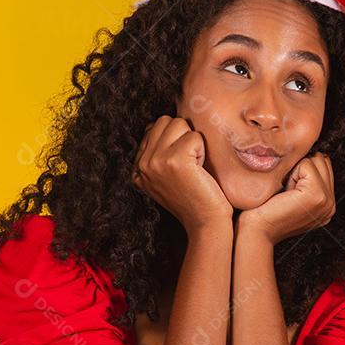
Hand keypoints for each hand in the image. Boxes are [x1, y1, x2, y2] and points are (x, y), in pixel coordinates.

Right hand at [132, 115, 231, 233]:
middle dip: (183, 135)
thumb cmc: (194, 199)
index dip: (175, 140)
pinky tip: (200, 170)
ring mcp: (155, 161)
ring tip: (194, 166)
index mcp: (138, 167)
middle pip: (165, 121)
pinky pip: (194, 136)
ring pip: (178, 124)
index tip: (182, 166)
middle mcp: (142, 164)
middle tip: (190, 163)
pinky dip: (203, 150)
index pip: (153, 128)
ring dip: (193, 141)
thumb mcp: (166, 177)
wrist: (205, 223)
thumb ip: (158, 153)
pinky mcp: (174, 160)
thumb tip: (160, 123)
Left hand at [236, 152, 334, 245]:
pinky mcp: (317, 196)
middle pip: (322, 160)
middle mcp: (331, 205)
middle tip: (286, 192)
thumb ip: (304, 180)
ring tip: (285, 193)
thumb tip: (307, 152)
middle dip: (301, 169)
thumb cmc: (264, 212)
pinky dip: (291, 174)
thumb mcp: (290, 195)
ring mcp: (327, 202)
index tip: (287, 192)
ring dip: (296, 171)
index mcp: (327, 205)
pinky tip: (284, 193)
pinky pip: (307, 165)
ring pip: (316, 160)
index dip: (301, 171)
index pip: (323, 166)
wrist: (256, 231)